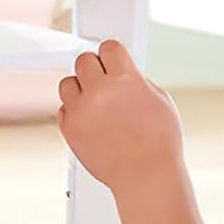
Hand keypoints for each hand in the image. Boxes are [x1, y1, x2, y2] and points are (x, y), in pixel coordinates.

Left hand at [58, 40, 182, 191]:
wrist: (146, 176)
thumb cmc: (159, 143)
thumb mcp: (160, 100)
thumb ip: (136, 80)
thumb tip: (122, 72)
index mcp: (126, 80)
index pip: (108, 47)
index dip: (111, 54)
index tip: (111, 60)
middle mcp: (100, 91)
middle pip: (84, 61)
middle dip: (94, 69)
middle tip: (103, 81)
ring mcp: (82, 110)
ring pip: (67, 83)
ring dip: (80, 89)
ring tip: (96, 102)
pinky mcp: (70, 129)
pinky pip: (63, 108)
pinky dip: (74, 112)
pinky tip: (91, 120)